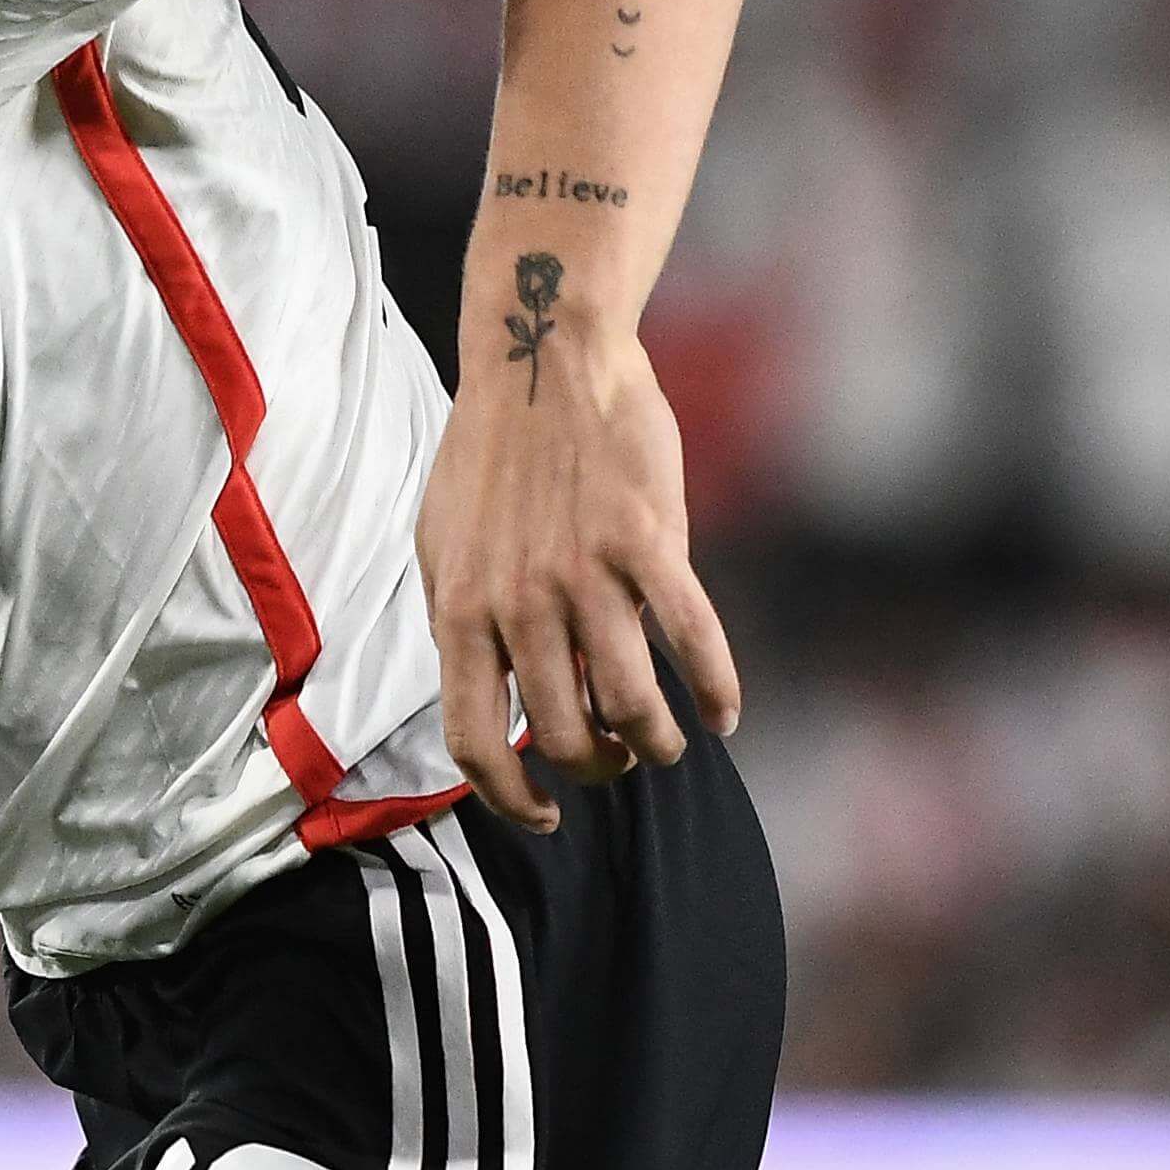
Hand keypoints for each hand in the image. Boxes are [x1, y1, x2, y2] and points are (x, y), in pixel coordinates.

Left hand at [414, 324, 742, 832]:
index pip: (473, 739)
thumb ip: (463, 620)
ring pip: (634, 706)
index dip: (510, 796)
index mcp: (460, 607)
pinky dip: (717, 692)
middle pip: (566, 736)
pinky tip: (724, 714)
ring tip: (666, 742)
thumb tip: (487, 697)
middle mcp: (518, 603)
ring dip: (659, 743)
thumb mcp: (445, 545)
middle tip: (617, 759)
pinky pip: (695, 643)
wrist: (542, 360)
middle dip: (598, 767)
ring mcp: (585, 575)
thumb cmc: (491, 458)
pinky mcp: (648, 544)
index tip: (544, 809)